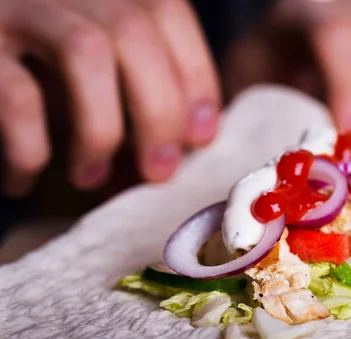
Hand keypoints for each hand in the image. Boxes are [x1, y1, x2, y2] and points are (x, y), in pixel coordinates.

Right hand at [0, 0, 219, 197]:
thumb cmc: (32, 67)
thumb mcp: (94, 64)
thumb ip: (139, 84)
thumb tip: (191, 138)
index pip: (168, 11)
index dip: (196, 76)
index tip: (202, 137)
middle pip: (133, 30)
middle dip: (159, 111)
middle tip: (159, 172)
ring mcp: (13, 5)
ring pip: (84, 51)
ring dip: (101, 129)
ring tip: (90, 177)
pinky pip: (16, 95)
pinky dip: (30, 148)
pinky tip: (24, 180)